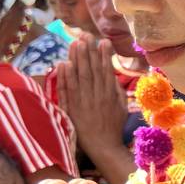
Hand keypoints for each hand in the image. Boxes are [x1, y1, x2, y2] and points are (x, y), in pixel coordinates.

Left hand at [59, 39, 128, 154]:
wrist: (103, 147)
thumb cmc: (113, 126)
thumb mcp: (121, 107)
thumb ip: (117, 90)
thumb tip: (113, 74)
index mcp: (109, 95)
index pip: (105, 71)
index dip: (104, 55)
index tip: (103, 41)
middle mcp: (96, 97)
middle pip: (91, 70)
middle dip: (88, 52)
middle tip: (85, 36)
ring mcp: (82, 103)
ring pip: (79, 77)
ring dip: (77, 60)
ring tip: (75, 43)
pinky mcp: (71, 109)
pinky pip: (67, 91)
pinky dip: (64, 77)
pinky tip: (63, 64)